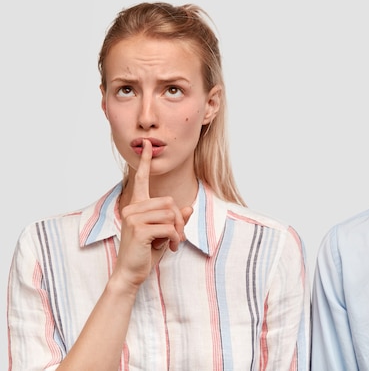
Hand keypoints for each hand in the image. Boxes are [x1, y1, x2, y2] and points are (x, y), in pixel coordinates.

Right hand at [114, 140, 191, 288]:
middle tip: (177, 236)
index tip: (147, 144)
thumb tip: (188, 208)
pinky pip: (169, 227)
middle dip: (179, 219)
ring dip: (178, 230)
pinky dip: (175, 238)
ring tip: (172, 243)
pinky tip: (170, 248)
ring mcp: (133, 217)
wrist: (130, 274)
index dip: (145, 161)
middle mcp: (132, 208)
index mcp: (136, 206)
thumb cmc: (145, 253)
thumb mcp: (164, 234)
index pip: (140, 179)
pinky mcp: (139, 229)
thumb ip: (175, 219)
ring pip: (171, 213)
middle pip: (169, 201)